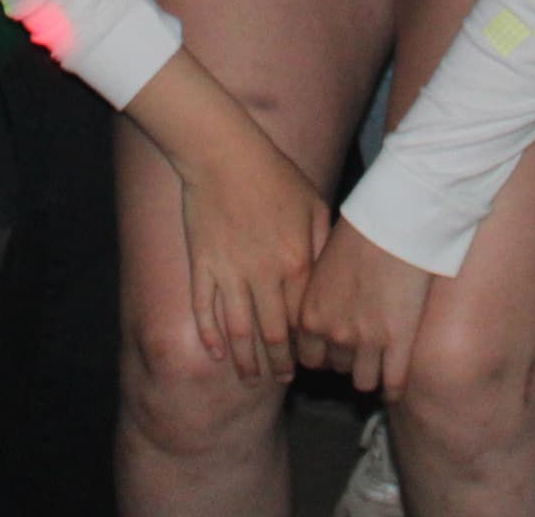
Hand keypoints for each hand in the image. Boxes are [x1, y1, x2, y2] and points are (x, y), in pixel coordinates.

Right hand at [177, 138, 330, 384]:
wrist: (224, 153)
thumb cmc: (274, 175)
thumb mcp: (314, 205)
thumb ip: (324, 245)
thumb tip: (332, 279)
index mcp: (296, 262)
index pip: (304, 320)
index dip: (305, 348)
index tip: (307, 364)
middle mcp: (264, 275)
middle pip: (272, 334)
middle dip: (277, 364)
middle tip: (280, 381)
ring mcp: (230, 272)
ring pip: (238, 331)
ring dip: (244, 360)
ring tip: (250, 378)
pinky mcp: (202, 264)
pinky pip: (204, 309)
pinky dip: (209, 335)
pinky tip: (215, 353)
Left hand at [294, 220, 436, 393]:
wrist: (395, 221)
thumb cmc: (360, 231)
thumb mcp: (322, 264)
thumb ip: (317, 295)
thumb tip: (318, 310)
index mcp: (311, 314)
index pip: (309, 357)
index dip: (322, 354)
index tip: (332, 348)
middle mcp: (334, 333)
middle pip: (337, 368)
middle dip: (347, 360)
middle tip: (359, 347)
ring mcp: (367, 341)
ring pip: (363, 381)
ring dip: (369, 373)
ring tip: (379, 364)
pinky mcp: (399, 341)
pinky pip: (393, 382)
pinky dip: (393, 389)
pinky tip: (394, 387)